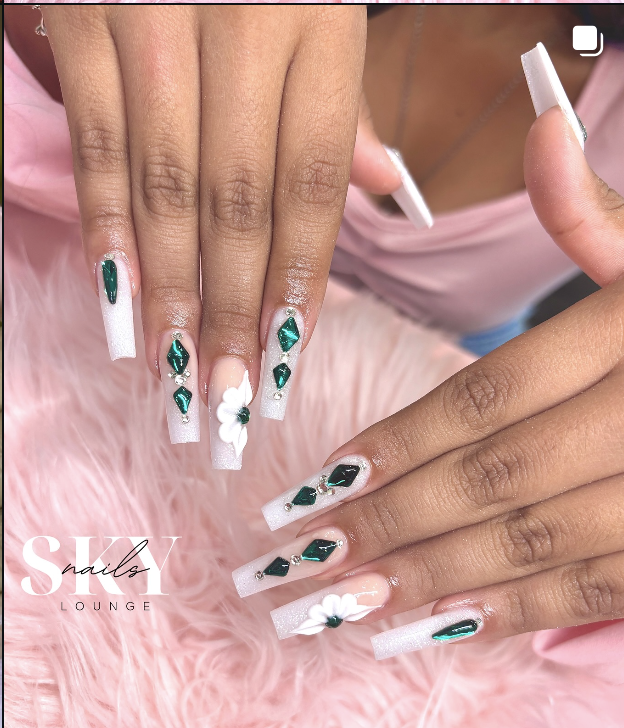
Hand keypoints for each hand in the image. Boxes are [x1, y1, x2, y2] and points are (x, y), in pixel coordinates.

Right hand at [43, 5, 371, 453]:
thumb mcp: (322, 8)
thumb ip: (342, 105)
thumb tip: (380, 190)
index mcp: (319, 25)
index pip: (312, 187)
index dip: (298, 282)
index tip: (286, 361)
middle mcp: (242, 25)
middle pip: (239, 206)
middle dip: (231, 315)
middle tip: (228, 403)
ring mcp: (156, 20)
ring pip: (168, 190)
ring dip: (170, 297)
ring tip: (176, 379)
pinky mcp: (85, 18)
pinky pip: (100, 148)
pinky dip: (109, 236)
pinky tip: (117, 309)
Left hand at [243, 107, 623, 653]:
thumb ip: (595, 215)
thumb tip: (542, 128)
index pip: (490, 394)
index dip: (400, 441)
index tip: (318, 482)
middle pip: (497, 475)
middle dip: (390, 523)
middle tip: (298, 562)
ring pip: (539, 542)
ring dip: (434, 581)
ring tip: (343, 606)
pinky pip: (597, 589)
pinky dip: (516, 615)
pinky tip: (438, 628)